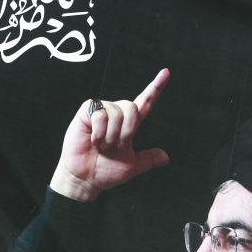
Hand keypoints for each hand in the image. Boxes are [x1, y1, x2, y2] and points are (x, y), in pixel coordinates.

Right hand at [50, 69, 170, 201]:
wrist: (85, 178)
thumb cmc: (105, 171)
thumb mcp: (131, 166)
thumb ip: (148, 159)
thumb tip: (166, 158)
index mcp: (129, 124)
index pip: (145, 102)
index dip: (155, 88)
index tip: (166, 73)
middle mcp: (116, 113)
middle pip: (132, 107)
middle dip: (127, 131)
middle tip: (116, 146)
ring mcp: (102, 111)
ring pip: (116, 113)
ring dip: (111, 136)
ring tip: (102, 145)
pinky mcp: (87, 111)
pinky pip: (100, 115)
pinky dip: (99, 132)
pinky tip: (93, 140)